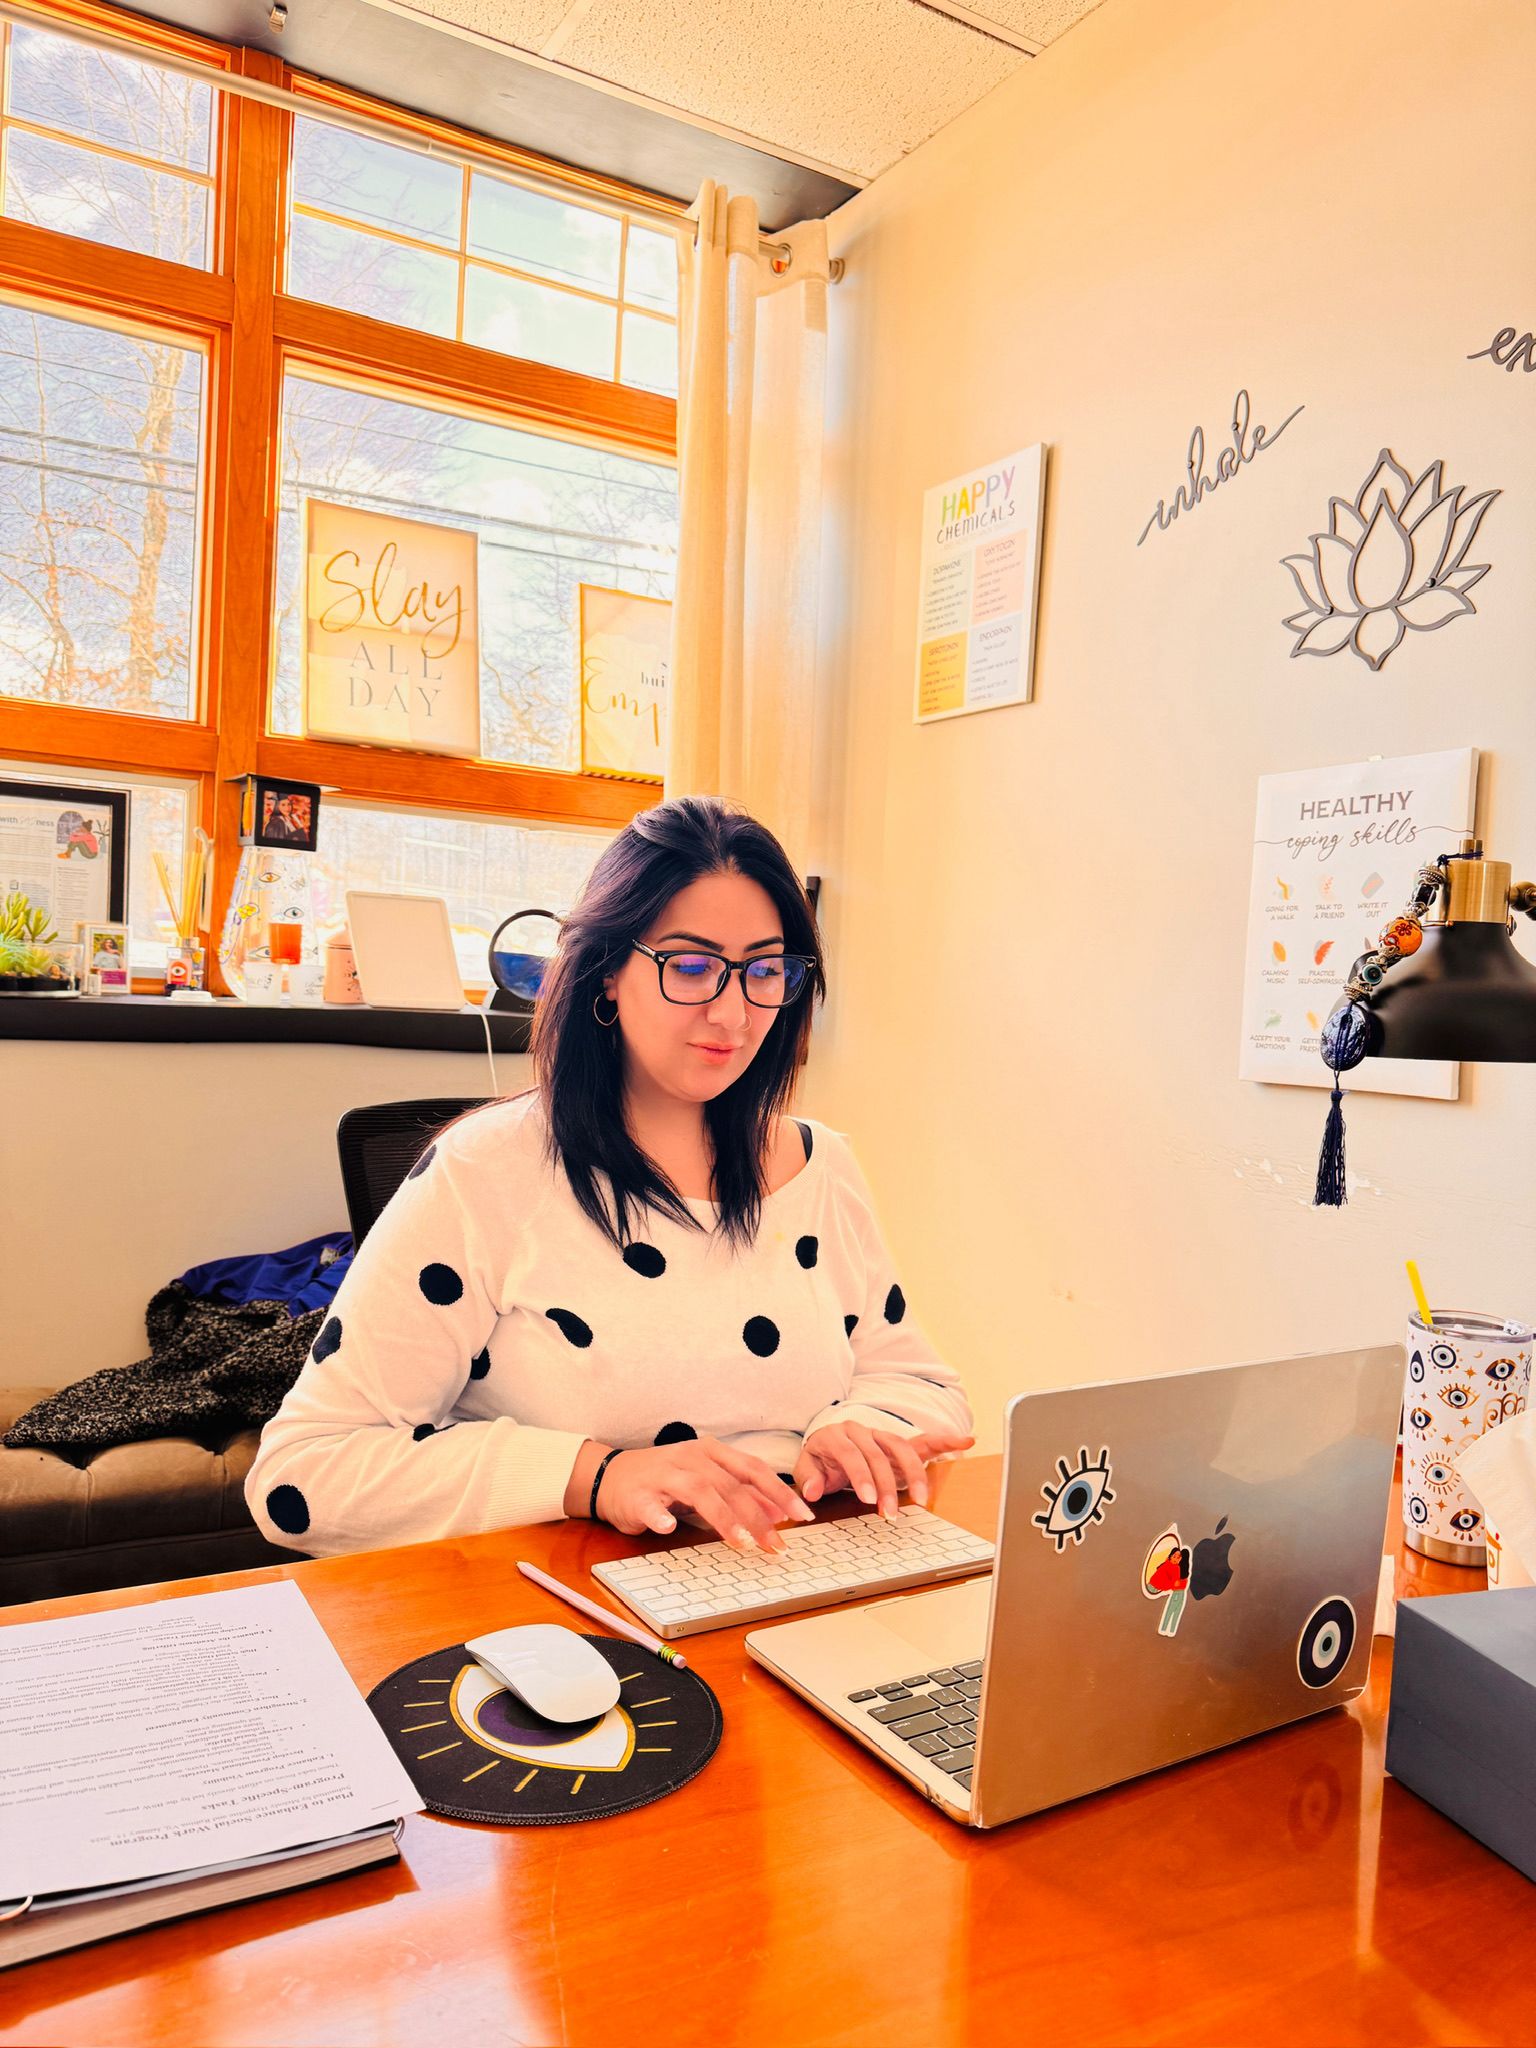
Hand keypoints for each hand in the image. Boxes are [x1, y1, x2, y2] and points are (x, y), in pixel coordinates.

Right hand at [594, 1438, 815, 1553]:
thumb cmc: (665, 1480)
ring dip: (723, 1517)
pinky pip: (650, 1505)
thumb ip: (740, 1493)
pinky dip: (660, 1516)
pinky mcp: (638, 1494)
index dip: (780, 1492)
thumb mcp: (707, 1481)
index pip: (753, 1469)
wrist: (611, 1476)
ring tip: (742, 1542)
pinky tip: (669, 1527)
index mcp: (711, 1452)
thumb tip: (779, 1510)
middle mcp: (691, 1458)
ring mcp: (664, 1474)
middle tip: (778, 1544)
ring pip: (700, 1491)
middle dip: (759, 1516)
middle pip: (732, 1485)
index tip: (804, 1515)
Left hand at [794, 1423, 975, 1518]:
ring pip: (902, 1449)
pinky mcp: (898, 1442)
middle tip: (892, 1513)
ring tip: (923, 1500)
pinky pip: (923, 1439)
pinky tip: (965, 1441)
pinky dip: (945, 1440)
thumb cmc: (820, 1459)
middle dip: (888, 1486)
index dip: (862, 1476)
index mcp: (838, 1436)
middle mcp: (862, 1431)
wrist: (828, 1443)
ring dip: (915, 1474)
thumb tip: (811, 1493)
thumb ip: (809, 1479)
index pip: (852, 1456)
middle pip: (879, 1456)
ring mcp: (882, 1435)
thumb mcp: (808, 1467)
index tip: (870, 1499)